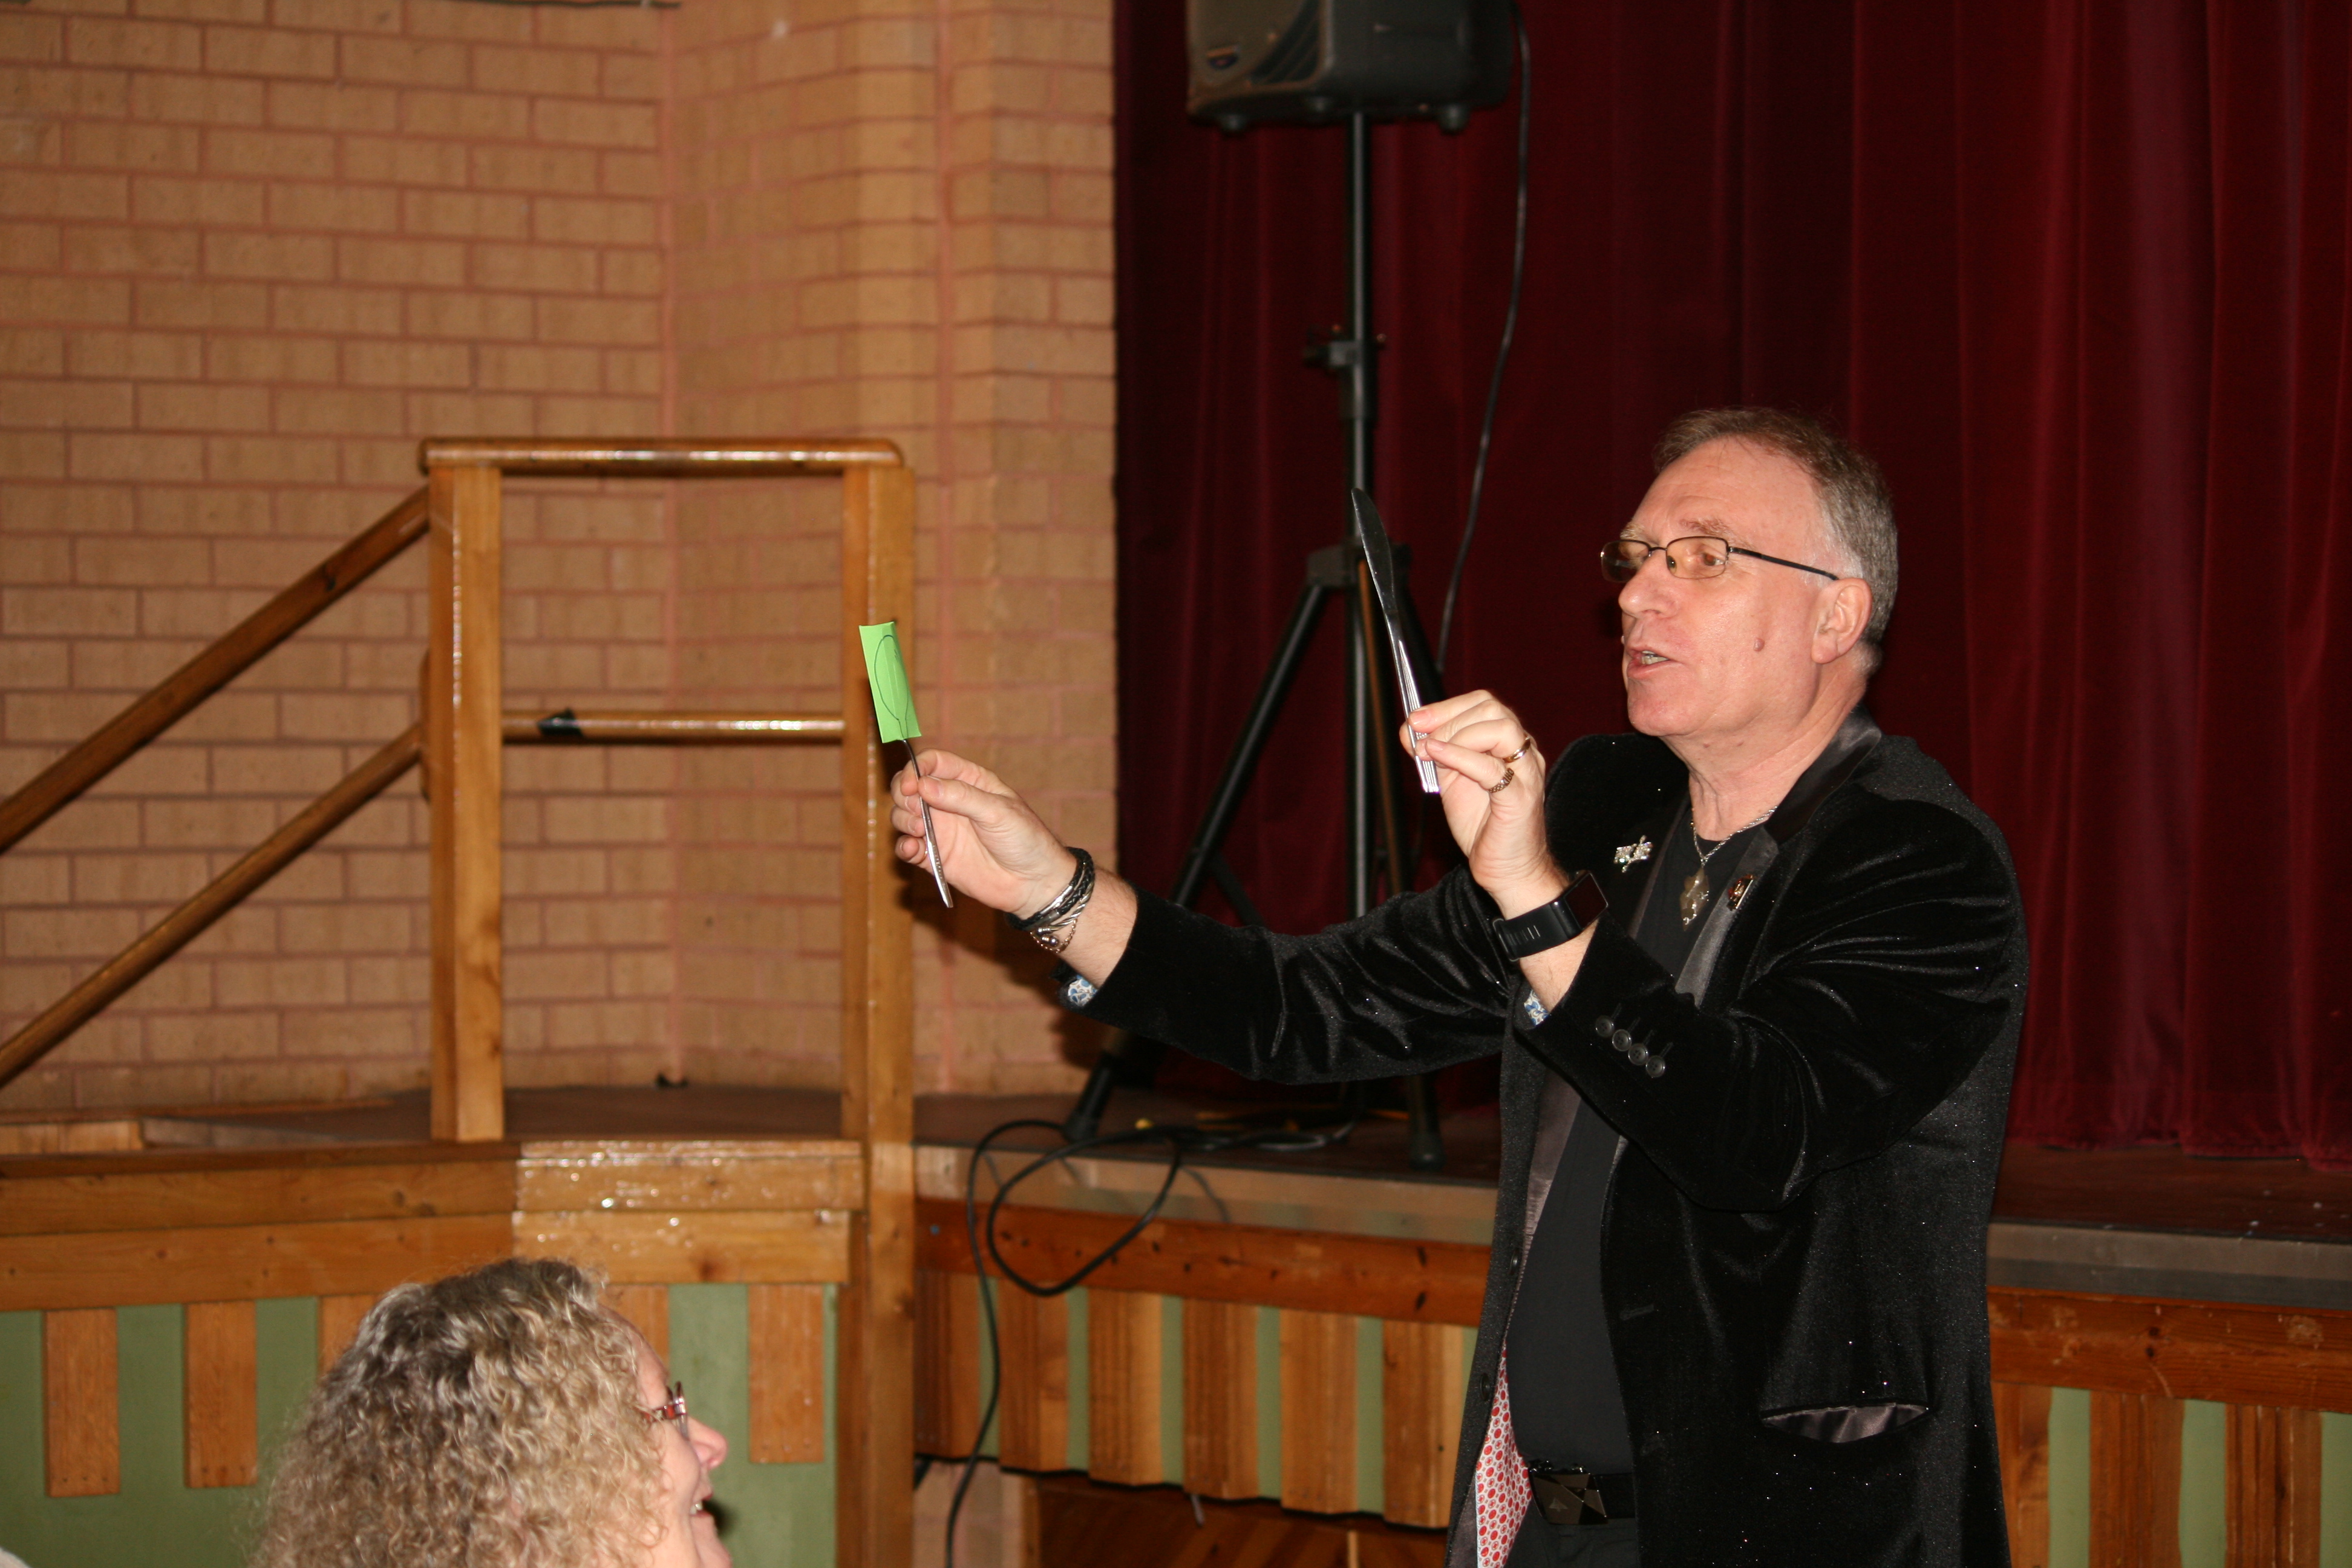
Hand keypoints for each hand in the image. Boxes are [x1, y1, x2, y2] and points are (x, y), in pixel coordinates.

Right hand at [888, 749, 1080, 916]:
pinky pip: (908, 848)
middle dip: (904, 795)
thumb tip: (923, 784)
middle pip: (910, 787)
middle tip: (916, 809)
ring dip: (902, 819)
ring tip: (919, 830)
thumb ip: (961, 796)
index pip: (933, 762)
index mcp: (969, 782)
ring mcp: (941, 830)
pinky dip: (903, 847)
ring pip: (903, 815)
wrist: (1033, 883)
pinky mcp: (935, 857)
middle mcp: (950, 803)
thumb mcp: (998, 811)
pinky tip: (913, 850)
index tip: (910, 785)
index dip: (916, 769)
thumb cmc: (1025, 840)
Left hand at [1402, 690, 1564, 917]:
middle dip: (1448, 718)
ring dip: (1457, 735)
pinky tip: (1436, 756)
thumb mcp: (1451, 780)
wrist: (1506, 868)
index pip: (1484, 703)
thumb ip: (1436, 753)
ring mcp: (1526, 773)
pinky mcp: (1520, 798)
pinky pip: (1491, 768)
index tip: (1416, 719)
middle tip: (1421, 738)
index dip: (1447, 706)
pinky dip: (1459, 756)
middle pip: (1492, 709)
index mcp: (1509, 744)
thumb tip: (1410, 730)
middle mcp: (1523, 753)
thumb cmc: (1483, 825)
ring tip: (1429, 752)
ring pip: (1501, 728)